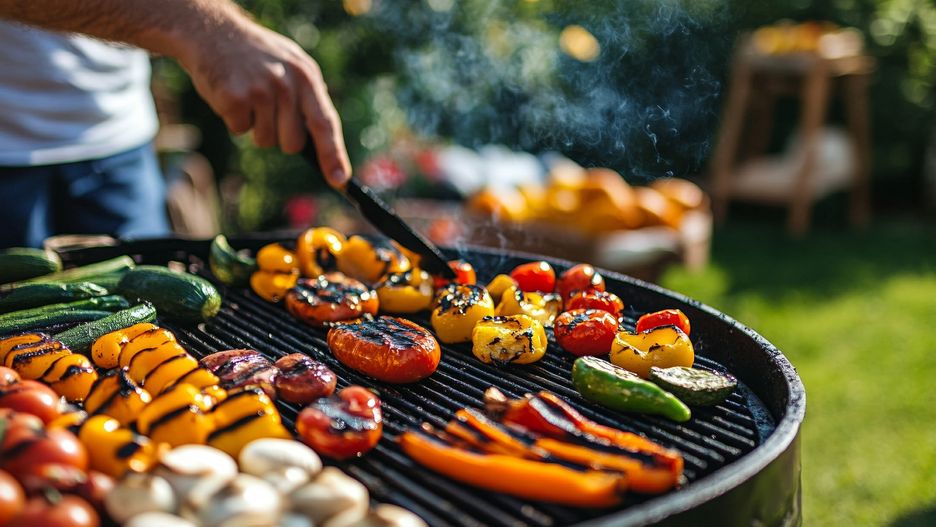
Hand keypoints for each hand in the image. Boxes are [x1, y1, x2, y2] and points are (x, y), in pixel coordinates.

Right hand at [178, 18, 350, 187]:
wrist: (212, 32)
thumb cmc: (256, 55)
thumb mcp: (291, 64)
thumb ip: (308, 96)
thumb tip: (324, 142)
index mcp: (306, 76)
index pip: (326, 123)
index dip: (333, 155)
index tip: (340, 180)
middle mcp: (287, 84)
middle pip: (293, 143)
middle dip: (281, 137)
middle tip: (268, 111)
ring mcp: (261, 90)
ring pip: (265, 140)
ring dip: (255, 126)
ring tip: (249, 96)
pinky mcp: (235, 98)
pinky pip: (240, 129)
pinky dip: (234, 118)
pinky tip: (232, 93)